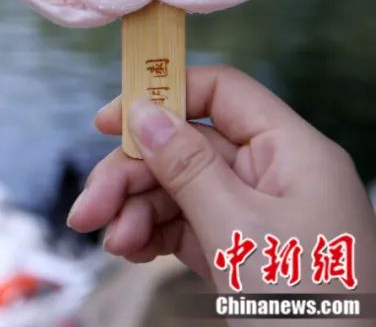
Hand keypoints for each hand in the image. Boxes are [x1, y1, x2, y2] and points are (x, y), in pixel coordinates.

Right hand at [68, 65, 375, 294]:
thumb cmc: (309, 306)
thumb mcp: (238, 230)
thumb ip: (187, 165)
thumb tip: (143, 111)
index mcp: (292, 153)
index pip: (222, 93)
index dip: (163, 95)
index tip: (107, 123)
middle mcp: (275, 176)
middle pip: (186, 146)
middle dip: (131, 175)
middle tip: (89, 209)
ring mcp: (257, 215)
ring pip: (178, 188)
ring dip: (135, 210)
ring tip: (112, 243)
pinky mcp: (241, 251)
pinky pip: (185, 224)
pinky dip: (152, 233)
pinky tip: (130, 250)